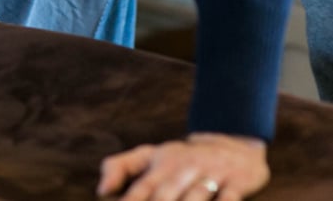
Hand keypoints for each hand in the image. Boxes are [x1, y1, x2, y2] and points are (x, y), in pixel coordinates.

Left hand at [96, 132, 268, 199]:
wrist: (233, 143)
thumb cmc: (181, 159)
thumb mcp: (150, 156)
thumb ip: (119, 167)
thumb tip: (100, 191)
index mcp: (161, 163)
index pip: (142, 187)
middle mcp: (184, 167)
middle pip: (166, 195)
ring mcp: (211, 174)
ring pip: (196, 197)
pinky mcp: (238, 183)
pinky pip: (229, 199)